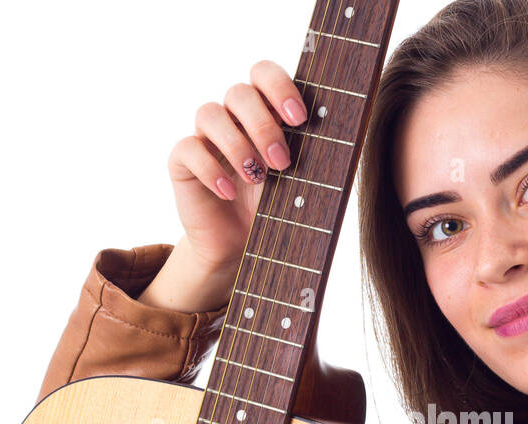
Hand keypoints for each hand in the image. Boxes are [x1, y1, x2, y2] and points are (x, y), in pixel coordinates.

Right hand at [166, 60, 307, 275]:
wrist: (242, 246)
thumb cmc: (276, 208)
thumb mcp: (300, 180)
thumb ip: (314, 152)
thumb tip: (345, 131)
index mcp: (263, 110)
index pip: (264, 73)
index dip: (279, 87)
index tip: (299, 118)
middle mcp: (232, 116)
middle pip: (239, 92)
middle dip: (264, 126)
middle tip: (282, 162)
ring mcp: (205, 135)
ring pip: (210, 112)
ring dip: (237, 145)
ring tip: (256, 178)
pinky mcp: (182, 160)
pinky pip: (187, 148)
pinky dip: (211, 169)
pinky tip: (229, 192)